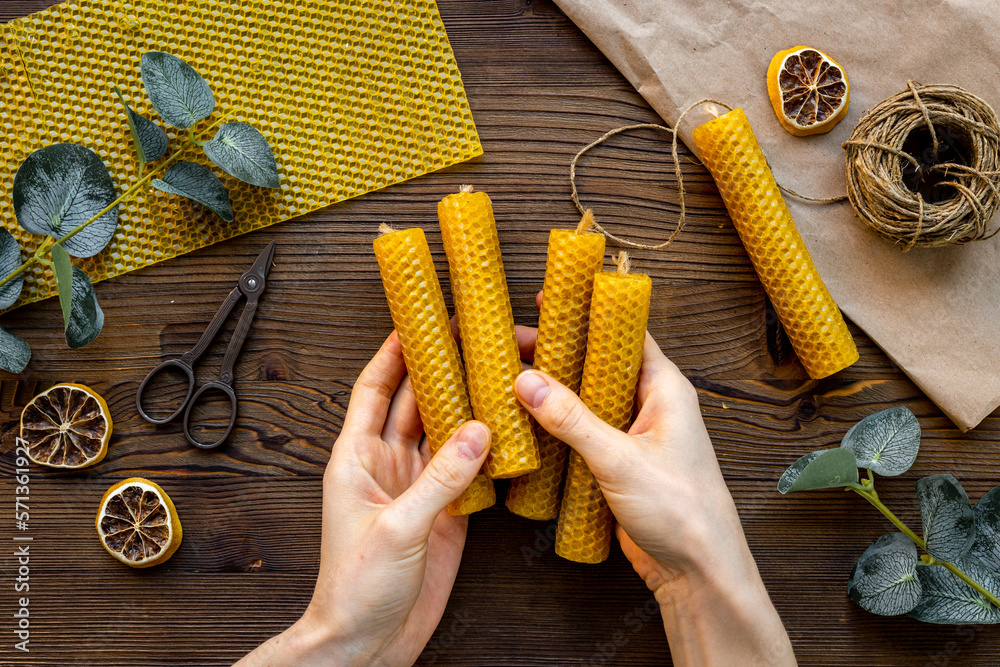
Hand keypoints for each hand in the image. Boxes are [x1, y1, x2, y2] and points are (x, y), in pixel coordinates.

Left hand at [237, 333, 490, 666]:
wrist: (367, 642)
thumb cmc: (355, 588)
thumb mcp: (396, 528)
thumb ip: (439, 479)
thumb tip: (479, 431)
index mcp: (356, 459)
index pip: (374, 390)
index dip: (393, 353)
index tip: (416, 320)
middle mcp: (386, 466)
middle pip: (416, 403)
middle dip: (442, 369)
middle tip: (472, 339)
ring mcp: (417, 488)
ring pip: (445, 432)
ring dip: (467, 405)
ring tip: (495, 373)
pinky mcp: (444, 513)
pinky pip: (467, 470)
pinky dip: (486, 449)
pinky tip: (506, 430)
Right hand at [513, 328, 795, 665]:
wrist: (697, 571)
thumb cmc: (682, 511)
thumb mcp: (621, 460)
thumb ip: (573, 420)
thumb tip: (528, 381)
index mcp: (664, 389)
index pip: (623, 334)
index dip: (587, 314)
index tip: (549, 299)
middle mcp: (650, 405)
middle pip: (597, 365)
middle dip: (558, 353)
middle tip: (513, 342)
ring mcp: (633, 434)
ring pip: (587, 401)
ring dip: (553, 392)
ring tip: (509, 377)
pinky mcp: (619, 463)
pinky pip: (583, 433)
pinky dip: (557, 427)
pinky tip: (525, 425)